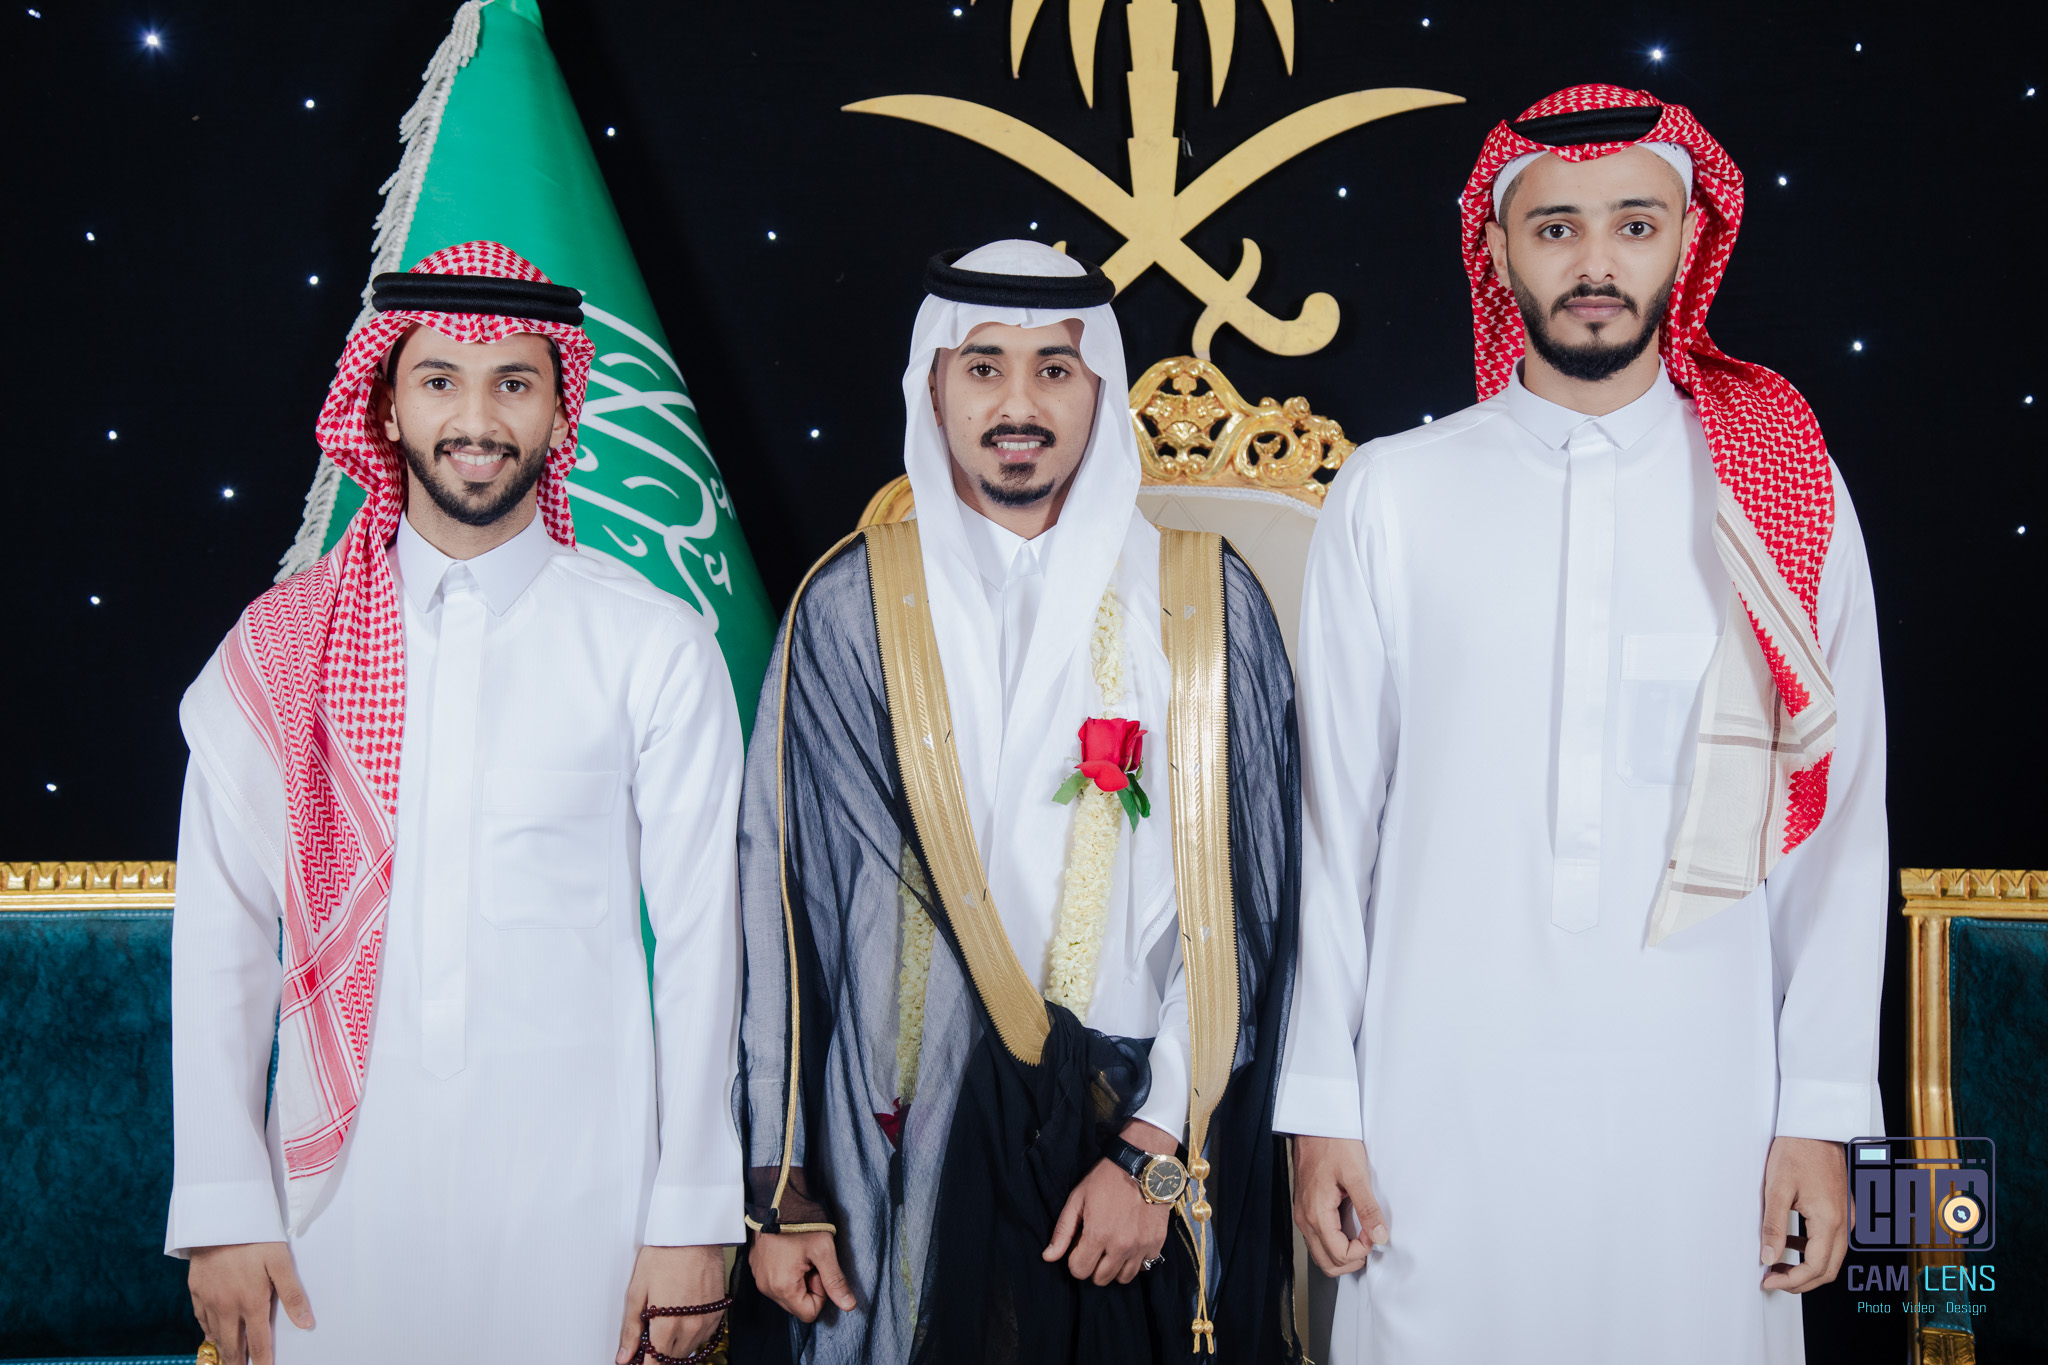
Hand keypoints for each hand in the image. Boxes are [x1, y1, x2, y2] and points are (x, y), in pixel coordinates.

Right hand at [188, 1242, 312, 1364]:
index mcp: (251, 1302)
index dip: (262, 1362)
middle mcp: (227, 1307)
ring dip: (223, 1350)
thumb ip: (292, 1294)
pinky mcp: (196, 1291)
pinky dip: (208, 1332)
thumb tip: (306, 1323)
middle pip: (232, 1346)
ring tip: (230, 1360)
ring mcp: (209, 1300)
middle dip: (237, 1362)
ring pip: (215, 1335)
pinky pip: (201, 1320)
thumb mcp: (280, 1262)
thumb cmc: (254, 1238)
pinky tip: (212, 1336)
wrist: (218, 1219)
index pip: (258, 1343)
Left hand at [617, 1245, 727, 1363]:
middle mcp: (690, 1328)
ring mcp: (706, 1321)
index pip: (655, 1364)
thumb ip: (631, 1328)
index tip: (637, 1361)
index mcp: (667, 1326)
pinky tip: (681, 1321)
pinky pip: (704, 1337)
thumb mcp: (637, 1291)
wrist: (693, 1234)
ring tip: (663, 1328)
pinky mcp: (717, 1311)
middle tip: (647, 1341)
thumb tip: (624, 1355)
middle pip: (671, 1359)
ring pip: (688, 1350)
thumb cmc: (664, 1254)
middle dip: (657, 1356)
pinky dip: (691, 1336)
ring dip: (675, 1347)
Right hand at [748, 1229, 856, 1322]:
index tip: (819, 1270)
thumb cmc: (800, 1222)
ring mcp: (759, 1278)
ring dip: (798, 1279)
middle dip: (809, 1287)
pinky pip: (775, 1282)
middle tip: (811, 1261)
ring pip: (786, 1294)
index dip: (820, 1293)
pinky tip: (790, 1252)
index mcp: (783, 1287)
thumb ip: (836, 1281)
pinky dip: (786, 1272)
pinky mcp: (756, 1268)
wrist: (776, 1199)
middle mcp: (767, 1287)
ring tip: (800, 1255)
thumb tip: (849, 1305)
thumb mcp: (824, 1250)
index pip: (809, 1313)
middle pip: (796, 1305)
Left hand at [1041, 1119, 1175, 1285]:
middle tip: (1096, 1246)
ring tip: (1112, 1247)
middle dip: (1093, 1266)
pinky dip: (1135, 1261)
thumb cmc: (1106, 1179)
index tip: (1079, 1245)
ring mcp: (1141, 1247)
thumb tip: (1048, 1257)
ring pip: (1123, 1278)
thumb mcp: (1077, 1199)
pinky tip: (1130, 1243)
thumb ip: (1063, 1231)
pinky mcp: (1156, 1244)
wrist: (1143, 1165)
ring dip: (1114, 1267)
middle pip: (1100, 1279)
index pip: (1079, 1271)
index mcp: (1098, 1235)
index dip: (1075, 1260)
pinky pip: (1143, 1266)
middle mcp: (1121, 1246)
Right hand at [1291, 1135, 1385, 1276]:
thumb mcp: (1356, 1174)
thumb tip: (1379, 1236)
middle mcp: (1305, 1218)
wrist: (1316, 1124)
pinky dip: (1333, 1244)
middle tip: (1369, 1243)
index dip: (1361, 1251)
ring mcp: (1302, 1213)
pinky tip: (1349, 1230)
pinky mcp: (1304, 1207)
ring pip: (1319, 1253)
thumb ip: (1368, 1208)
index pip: (1338, 1254)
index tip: (1373, 1233)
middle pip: (1326, 1262)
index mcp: (1316, 1213)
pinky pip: (1316, 1239)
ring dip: (1342, 1255)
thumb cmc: (1332, 1143)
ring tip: (1361, 1238)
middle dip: (1351, 1261)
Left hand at [1761, 1136, 1847, 1291]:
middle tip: (1772, 1279)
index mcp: (1829, 1220)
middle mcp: (1844, 1223)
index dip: (1791, 1281)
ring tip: (1776, 1263)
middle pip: (1827, 1269)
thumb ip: (1773, 1227)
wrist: (1815, 1127)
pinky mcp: (1843, 1210)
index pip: (1815, 1268)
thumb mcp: (1776, 1189)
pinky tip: (1791, 1243)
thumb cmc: (1797, 1151)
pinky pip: (1832, 1241)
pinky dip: (1813, 1250)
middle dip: (1800, 1281)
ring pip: (1831, 1258)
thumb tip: (1768, 1257)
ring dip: (1806, 1267)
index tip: (1768, 1281)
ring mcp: (1847, 1217)